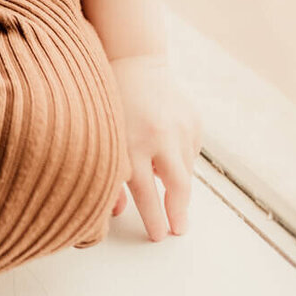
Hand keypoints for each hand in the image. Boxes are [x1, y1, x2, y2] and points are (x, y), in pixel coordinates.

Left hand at [106, 54, 201, 241]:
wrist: (134, 59)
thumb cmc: (110, 100)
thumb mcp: (102, 134)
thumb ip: (109, 174)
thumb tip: (116, 212)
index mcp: (132, 142)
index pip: (145, 191)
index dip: (153, 218)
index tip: (158, 236)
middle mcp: (159, 136)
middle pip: (176, 185)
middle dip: (178, 212)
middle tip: (178, 231)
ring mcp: (180, 126)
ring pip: (186, 170)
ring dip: (179, 185)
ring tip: (171, 196)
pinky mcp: (194, 119)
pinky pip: (190, 151)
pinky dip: (181, 158)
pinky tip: (167, 153)